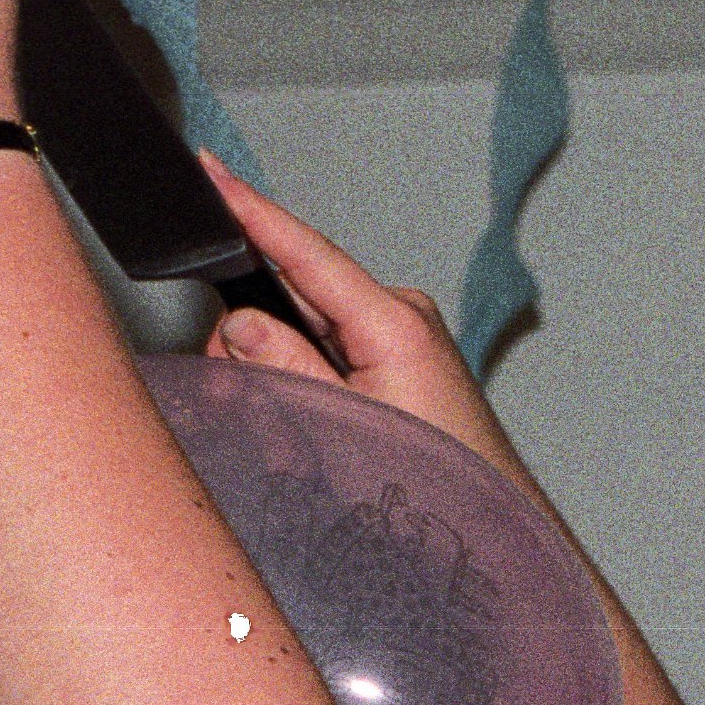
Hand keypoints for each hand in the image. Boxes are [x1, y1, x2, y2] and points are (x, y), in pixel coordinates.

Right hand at [198, 156, 544, 497]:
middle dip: (253, 348)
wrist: (493, 534)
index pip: (305, 254)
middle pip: (291, 300)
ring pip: (303, 334)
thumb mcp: (344, 428)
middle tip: (247, 407)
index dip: (252, 211)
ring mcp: (401, 340)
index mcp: (393, 323)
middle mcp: (400, 318)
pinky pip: (329, 357)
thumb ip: (286, 367)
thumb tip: (240, 321)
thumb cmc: (437, 491)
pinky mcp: (398, 364)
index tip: (211, 170)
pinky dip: (305, 389)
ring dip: (279, 381)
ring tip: (299, 444)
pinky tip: (315, 436)